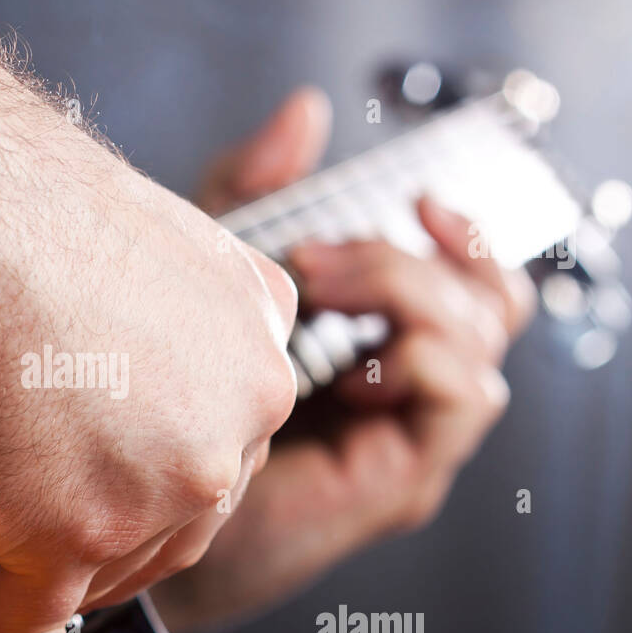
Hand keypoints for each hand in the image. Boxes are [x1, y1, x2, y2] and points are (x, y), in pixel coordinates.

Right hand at [0, 117, 297, 632]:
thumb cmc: (11, 200)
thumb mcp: (155, 224)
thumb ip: (183, 299)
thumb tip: (158, 336)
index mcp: (254, 339)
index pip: (223, 435)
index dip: (163, 457)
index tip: (128, 471)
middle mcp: (228, 417)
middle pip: (181, 511)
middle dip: (120, 516)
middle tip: (58, 502)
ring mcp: (153, 483)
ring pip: (113, 566)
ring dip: (61, 563)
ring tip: (5, 532)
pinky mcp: (67, 534)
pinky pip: (31, 628)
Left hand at [153, 88, 535, 632]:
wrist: (143, 522)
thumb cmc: (170, 402)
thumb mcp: (214, 275)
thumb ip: (258, 195)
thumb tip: (306, 110)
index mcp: (376, 342)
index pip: (469, 281)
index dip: (461, 233)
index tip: (413, 197)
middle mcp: (407, 390)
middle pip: (488, 303)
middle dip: (412, 256)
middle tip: (319, 255)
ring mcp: (411, 436)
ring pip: (480, 342)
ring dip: (410, 293)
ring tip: (320, 290)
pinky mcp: (402, 478)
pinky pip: (461, 398)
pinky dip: (418, 356)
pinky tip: (348, 362)